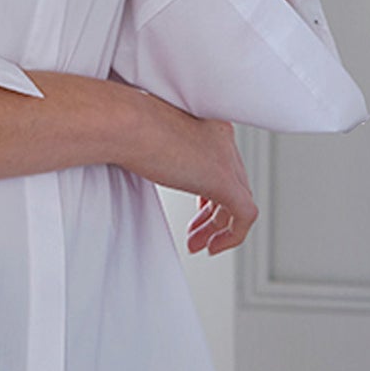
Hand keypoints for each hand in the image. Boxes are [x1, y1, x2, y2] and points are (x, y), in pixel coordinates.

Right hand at [120, 93, 257, 255]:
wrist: (125, 123)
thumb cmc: (124, 126)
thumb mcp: (148, 140)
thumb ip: (161, 156)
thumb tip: (153, 171)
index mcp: (208, 124)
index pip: (224, 163)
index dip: (211, 190)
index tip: (198, 207)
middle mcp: (222, 139)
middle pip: (233, 183)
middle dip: (213, 213)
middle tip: (194, 232)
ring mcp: (226, 158)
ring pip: (239, 201)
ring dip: (218, 228)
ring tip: (199, 245)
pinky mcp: (224, 180)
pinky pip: (245, 215)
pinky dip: (233, 235)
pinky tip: (213, 247)